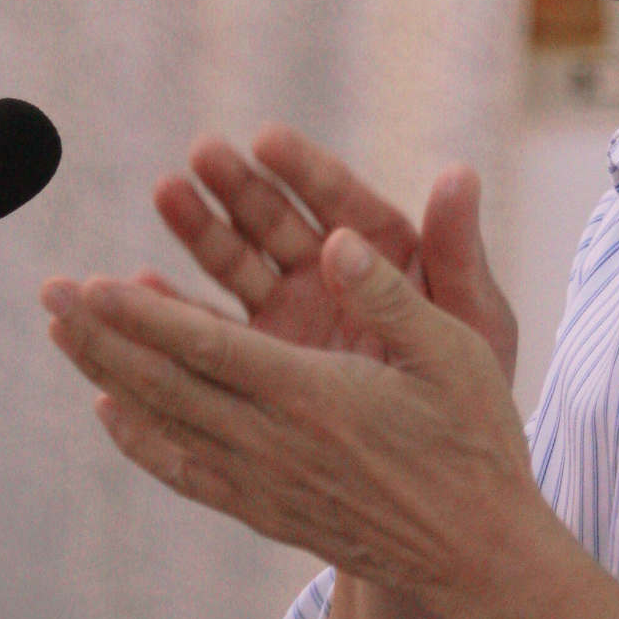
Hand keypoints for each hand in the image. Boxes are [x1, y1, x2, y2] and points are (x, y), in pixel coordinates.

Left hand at [41, 232, 566, 618]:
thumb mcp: (453, 348)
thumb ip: (390, 291)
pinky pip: (186, 471)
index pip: (208, 347)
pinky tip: (113, 415)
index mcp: (316, 393)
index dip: (144, 315)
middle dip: (103, 336)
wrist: (474, 551)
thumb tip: (337, 237)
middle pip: (166, 385)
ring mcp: (265, 481)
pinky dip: (141, 440)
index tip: (92, 285)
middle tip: (51, 295)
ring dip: (108, 376)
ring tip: (63, 340)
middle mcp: (275, 441)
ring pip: (166, 424)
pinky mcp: (267, 509)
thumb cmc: (472, 437)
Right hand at [147, 128, 516, 379]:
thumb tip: (460, 174)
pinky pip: (216, 329)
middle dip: (241, 186)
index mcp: (385, 253)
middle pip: (280, 221)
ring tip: (167, 193)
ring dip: (201, 229)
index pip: (341, 202)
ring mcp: (291, 315)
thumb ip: (458, 250)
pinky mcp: (262, 359)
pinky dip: (180, 307)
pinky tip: (142, 286)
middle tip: (203, 153)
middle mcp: (331, 275)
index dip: (305, 170)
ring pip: (240, 262)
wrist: (448, 478)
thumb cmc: (476, 388)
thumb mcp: (477, 319)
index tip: (268, 139)